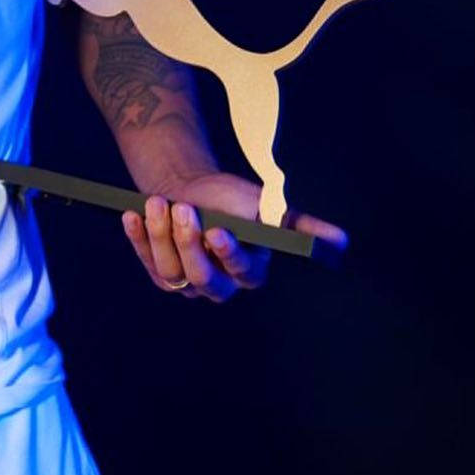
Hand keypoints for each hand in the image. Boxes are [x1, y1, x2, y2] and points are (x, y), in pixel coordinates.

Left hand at [121, 172, 346, 301]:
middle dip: (188, 244)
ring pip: (172, 271)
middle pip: (203, 278)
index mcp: (250, 271)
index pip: (242, 271)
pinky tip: (133, 214)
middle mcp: (220, 284)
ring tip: (158, 201)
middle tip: (182, 209)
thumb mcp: (266, 206)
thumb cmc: (233, 200)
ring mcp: (188, 281)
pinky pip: (147, 261)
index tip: (217, 229)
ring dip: (160, 235)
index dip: (228, 253)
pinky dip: (138, 237)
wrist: (192, 190)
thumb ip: (298, 224)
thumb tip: (342, 241)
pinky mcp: (161, 273)